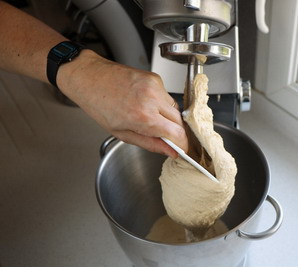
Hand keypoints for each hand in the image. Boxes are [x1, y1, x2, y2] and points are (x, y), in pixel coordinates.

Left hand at [57, 50, 187, 157]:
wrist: (89, 77)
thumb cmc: (99, 105)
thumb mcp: (121, 133)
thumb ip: (150, 143)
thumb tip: (170, 151)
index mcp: (143, 116)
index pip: (177, 134)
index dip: (182, 144)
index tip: (181, 149)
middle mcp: (152, 99)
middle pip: (179, 121)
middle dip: (175, 131)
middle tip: (164, 137)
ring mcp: (155, 86)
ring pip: (175, 108)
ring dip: (168, 117)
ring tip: (149, 117)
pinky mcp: (155, 78)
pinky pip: (166, 96)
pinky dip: (161, 104)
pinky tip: (145, 103)